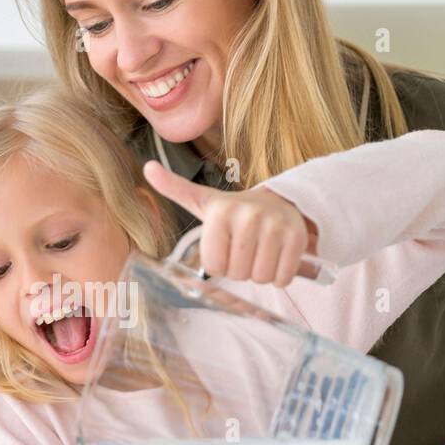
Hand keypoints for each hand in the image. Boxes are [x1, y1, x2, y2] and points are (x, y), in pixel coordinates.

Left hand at [143, 161, 316, 284]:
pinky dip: (280, 275)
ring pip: (260, 277)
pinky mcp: (296, 238)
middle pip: (238, 274)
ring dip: (260, 273)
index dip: (220, 264)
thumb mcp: (204, 201)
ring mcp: (275, 226)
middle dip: (241, 269)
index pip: (214, 267)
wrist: (280, 202)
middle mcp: (247, 215)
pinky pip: (282, 277)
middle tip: (246, 249)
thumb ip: (175, 188)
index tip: (226, 246)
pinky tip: (277, 256)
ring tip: (260, 251)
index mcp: (220, 211)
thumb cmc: (235, 212)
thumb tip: (148, 167)